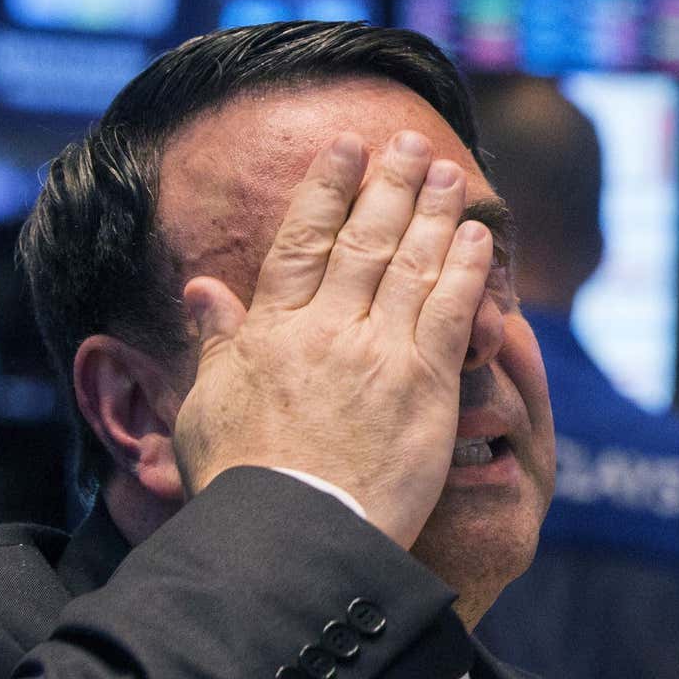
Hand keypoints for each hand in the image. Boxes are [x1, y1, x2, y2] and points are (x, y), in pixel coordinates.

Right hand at [172, 131, 492, 548]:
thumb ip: (215, 343)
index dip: (325, 191)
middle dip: (387, 184)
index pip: (302, 242)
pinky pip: (449, 312)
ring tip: (446, 171)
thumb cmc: (243, 482)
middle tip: (406, 141)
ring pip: (410, 264)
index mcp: (272, 332)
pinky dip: (464, 270)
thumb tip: (202, 290)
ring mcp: (379, 353)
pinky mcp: (424, 386)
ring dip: (431, 212)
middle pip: (363, 240)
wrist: (291, 537)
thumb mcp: (206, 408)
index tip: (342, 150)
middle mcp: (327, 329)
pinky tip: (476, 236)